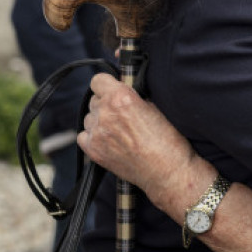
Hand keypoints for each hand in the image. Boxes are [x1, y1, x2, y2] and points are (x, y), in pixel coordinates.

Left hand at [77, 73, 194, 194]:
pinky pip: (84, 136)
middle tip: (122, 113)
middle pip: (94, 99)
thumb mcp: (155, 107)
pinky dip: (93, 136)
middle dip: (106, 103)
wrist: (167, 171)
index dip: (107, 84)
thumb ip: (133, 96)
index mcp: (121, 98)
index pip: (98, 80)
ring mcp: (97, 133)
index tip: (112, 88)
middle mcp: (105, 113)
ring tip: (119, 130)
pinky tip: (109, 140)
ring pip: (89, 117)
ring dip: (100, 120)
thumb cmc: (168, 140)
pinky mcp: (93, 151)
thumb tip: (123, 91)